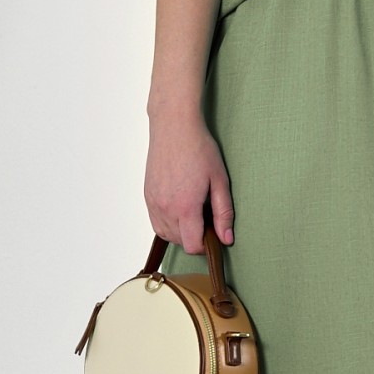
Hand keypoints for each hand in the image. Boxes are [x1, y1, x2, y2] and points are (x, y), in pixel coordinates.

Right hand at [145, 110, 234, 252]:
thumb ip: (223, 213)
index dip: (206, 246)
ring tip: (194, 212)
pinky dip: (168, 223)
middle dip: (195, 237)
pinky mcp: (147, 196)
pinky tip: (179, 208)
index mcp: (185, 207)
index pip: (192, 246)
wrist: (174, 127)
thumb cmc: (199, 149)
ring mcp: (153, 202)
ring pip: (166, 234)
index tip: (214, 234)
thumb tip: (226, 238)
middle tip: (207, 217)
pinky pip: (156, 222)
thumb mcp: (219, 181)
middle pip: (179, 242)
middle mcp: (165, 208)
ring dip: (181, 232)